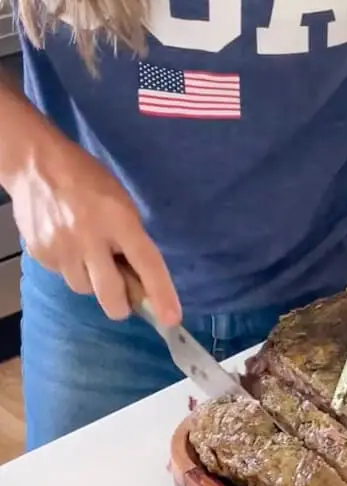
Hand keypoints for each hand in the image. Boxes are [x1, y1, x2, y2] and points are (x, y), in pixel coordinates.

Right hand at [7, 129, 180, 324]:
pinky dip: (73, 269)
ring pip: (85, 290)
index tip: (170, 319)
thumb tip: (141, 280)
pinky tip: (70, 247)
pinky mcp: (42, 255)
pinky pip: (64, 277)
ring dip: (94, 282)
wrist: (37, 166)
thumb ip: (132, 239)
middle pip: (111, 295)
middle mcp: (90, 239)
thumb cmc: (89, 181)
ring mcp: (62, 249)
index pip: (146, 264)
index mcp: (119, 221)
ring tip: (90, 255)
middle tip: (125, 299)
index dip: (160, 294)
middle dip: (121, 304)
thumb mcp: (121, 203)